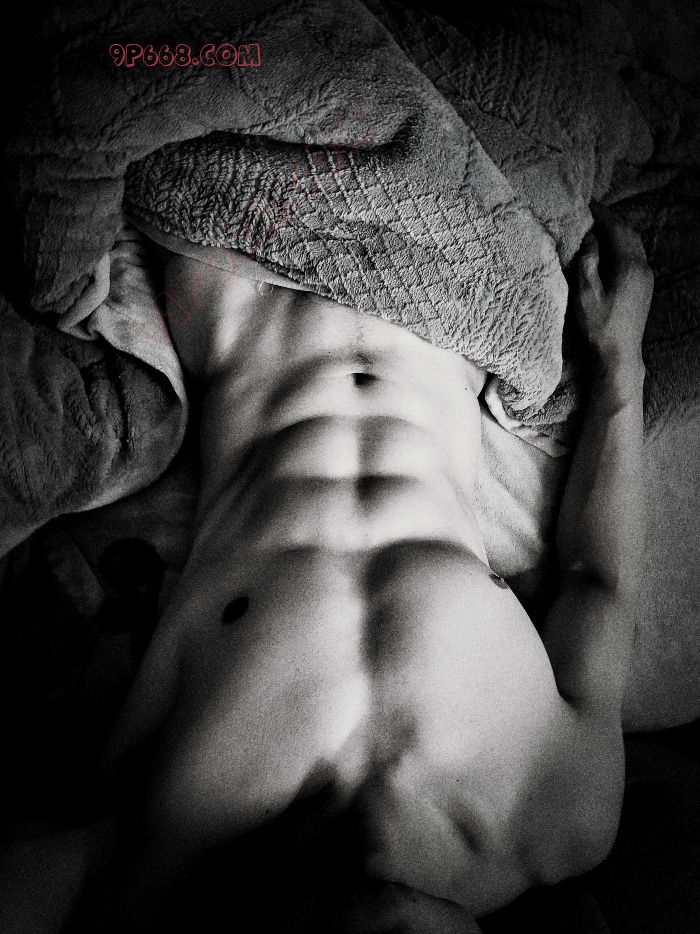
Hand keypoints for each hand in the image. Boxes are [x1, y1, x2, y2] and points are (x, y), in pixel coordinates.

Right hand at [571, 205, 653, 369]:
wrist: (620, 353)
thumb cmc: (599, 325)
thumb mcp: (585, 294)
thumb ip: (587, 262)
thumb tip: (590, 238)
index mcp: (629, 266)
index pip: (617, 229)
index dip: (603, 214)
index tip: (587, 204)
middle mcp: (643, 267)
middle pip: (629, 233)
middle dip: (612, 220)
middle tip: (592, 213)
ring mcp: (647, 277)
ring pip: (635, 244)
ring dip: (618, 233)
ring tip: (599, 228)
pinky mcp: (645, 286)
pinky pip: (636, 256)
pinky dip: (623, 246)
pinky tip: (610, 250)